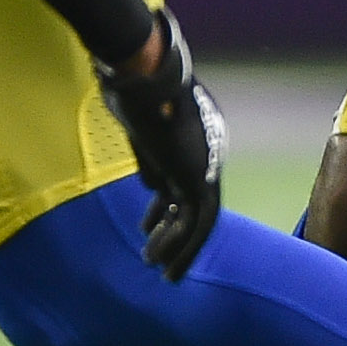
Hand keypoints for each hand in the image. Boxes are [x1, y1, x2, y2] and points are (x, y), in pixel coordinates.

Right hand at [92, 7, 227, 281]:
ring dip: (178, 247)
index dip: (166, 210)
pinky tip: (157, 261)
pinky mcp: (196, 177)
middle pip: (198, 207)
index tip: (147, 227)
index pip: (185, 185)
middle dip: (178, 235)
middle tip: (159, 259)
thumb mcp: (144, 134)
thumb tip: (151, 188)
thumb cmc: (137, 94)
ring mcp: (205, 167)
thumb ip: (151, 161)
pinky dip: (178, 244)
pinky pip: (193, 222)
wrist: (143, 77)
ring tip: (157, 268)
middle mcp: (208, 156)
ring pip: (199, 221)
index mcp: (198, 142)